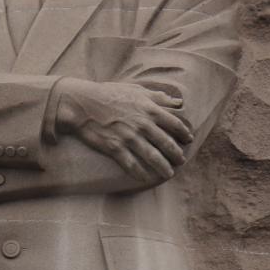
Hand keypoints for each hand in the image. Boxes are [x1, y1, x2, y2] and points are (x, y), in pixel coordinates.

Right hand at [54, 78, 193, 182]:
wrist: (82, 103)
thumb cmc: (108, 94)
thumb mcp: (136, 90)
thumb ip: (158, 97)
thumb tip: (178, 101)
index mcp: (149, 109)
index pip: (174, 124)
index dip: (184, 133)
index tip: (188, 140)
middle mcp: (142, 125)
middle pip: (166, 143)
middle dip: (176, 155)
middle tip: (181, 161)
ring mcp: (129, 137)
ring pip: (152, 157)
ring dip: (163, 167)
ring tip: (168, 174)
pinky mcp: (114, 148)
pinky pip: (131, 164)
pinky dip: (139, 173)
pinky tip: (144, 179)